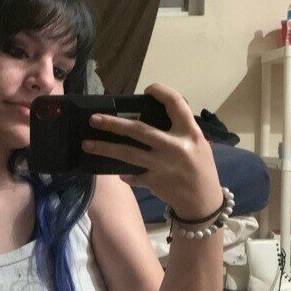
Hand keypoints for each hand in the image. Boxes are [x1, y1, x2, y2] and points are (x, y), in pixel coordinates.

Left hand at [82, 83, 223, 217]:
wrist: (204, 202)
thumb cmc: (200, 168)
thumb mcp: (198, 145)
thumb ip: (179, 131)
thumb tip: (148, 120)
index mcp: (190, 133)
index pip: (175, 103)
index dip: (160, 91)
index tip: (148, 89)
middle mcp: (176, 146)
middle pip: (139, 130)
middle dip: (113, 124)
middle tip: (93, 119)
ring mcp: (163, 165)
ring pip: (128, 153)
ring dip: (105, 148)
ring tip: (87, 144)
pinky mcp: (155, 182)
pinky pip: (132, 175)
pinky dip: (124, 173)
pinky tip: (117, 172)